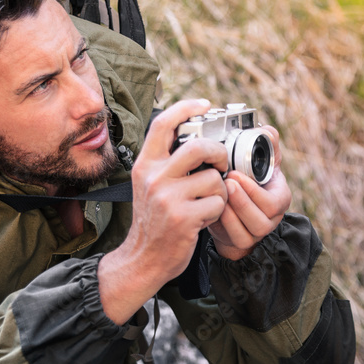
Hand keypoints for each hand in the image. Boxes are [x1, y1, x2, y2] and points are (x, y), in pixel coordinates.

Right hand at [98, 99, 228, 323]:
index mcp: (146, 164)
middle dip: (218, 154)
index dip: (185, 108)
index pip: (163, 124)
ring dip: (219, 191)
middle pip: (199, 147)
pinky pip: (217, 204)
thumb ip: (167, 162)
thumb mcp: (150, 184)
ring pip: (214, 179)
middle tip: (220, 163)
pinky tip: (204, 218)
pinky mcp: (183, 218)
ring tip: (207, 202)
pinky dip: (217, 211)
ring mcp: (168, 198)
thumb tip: (197, 137)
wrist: (143, 258)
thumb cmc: (154, 219)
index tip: (204, 104)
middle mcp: (154, 177)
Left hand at [207, 125, 290, 260]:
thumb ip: (265, 144)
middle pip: (261, 220)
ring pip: (246, 231)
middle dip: (241, 201)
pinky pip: (232, 237)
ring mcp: (255, 234)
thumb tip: (266, 131)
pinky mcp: (239, 241)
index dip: (254, 191)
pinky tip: (212, 208)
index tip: (235, 174)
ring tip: (218, 194)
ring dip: (230, 213)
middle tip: (225, 182)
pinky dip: (222, 223)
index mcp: (279, 199)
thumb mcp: (258, 163)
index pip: (274, 203)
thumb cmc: (247, 181)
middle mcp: (270, 220)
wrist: (234, 207)